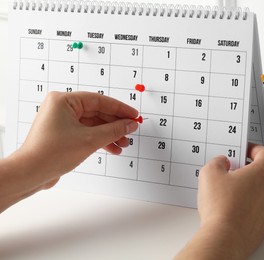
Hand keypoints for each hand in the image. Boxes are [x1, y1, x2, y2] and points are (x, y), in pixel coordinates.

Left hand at [0, 91, 138, 211]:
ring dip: (109, 134)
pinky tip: (112, 148)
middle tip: (130, 130)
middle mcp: (61, 108)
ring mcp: (62, 121)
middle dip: (115, 124)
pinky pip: (87, 132)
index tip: (133, 115)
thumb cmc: (50, 153)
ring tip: (123, 143)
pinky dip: (99, 140)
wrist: (31, 173)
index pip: (99, 100)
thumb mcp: (90, 140)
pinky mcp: (63, 134)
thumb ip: (114, 130)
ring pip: (93, 124)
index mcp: (63, 101)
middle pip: (97, 112)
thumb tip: (130, 124)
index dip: (119, 109)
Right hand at [175, 143, 263, 258]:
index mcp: (261, 173)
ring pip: (261, 192)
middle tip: (232, 171)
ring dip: (248, 189)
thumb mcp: (210, 173)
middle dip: (248, 170)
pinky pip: (257, 209)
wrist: (225, 238)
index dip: (255, 149)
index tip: (246, 150)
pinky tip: (230, 208)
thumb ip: (217, 162)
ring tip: (228, 192)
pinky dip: (247, 206)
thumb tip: (221, 162)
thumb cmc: (222, 209)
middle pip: (263, 173)